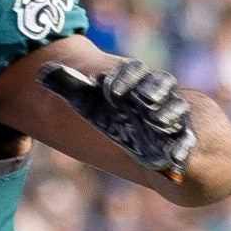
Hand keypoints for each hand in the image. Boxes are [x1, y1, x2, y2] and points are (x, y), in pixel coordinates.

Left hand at [39, 59, 197, 183]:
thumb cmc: (124, 122)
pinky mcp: (185, 143)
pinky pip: (187, 144)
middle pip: (161, 84)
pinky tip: (174, 159)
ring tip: (157, 123)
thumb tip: (42, 72)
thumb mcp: (96, 107)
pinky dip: (183, 150)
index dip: (125, 77)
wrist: (158, 146)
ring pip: (177, 110)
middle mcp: (159, 99)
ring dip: (167, 115)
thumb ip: (73, 89)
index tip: (110, 91)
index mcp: (137, 86)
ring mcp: (175, 119)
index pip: (135, 71)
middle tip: (143, 99)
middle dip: (153, 89)